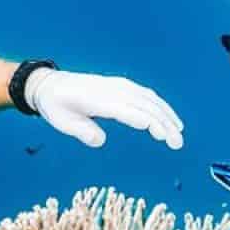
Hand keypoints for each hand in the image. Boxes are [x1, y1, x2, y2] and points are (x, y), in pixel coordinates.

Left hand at [25, 70, 183, 149]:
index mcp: (98, 99)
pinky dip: (160, 105)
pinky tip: (168, 117)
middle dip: (164, 123)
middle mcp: (112, 89)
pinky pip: (146, 94)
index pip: (127, 110)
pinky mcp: (121, 85)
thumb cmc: (56, 105)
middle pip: (144, 105)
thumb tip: (100, 141)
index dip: (146, 121)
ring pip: (149, 99)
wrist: (49, 84)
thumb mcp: (61, 121)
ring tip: (179, 133)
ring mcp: (118, 85)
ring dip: (166, 115)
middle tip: (177, 144)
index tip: (162, 135)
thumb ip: (81, 131)